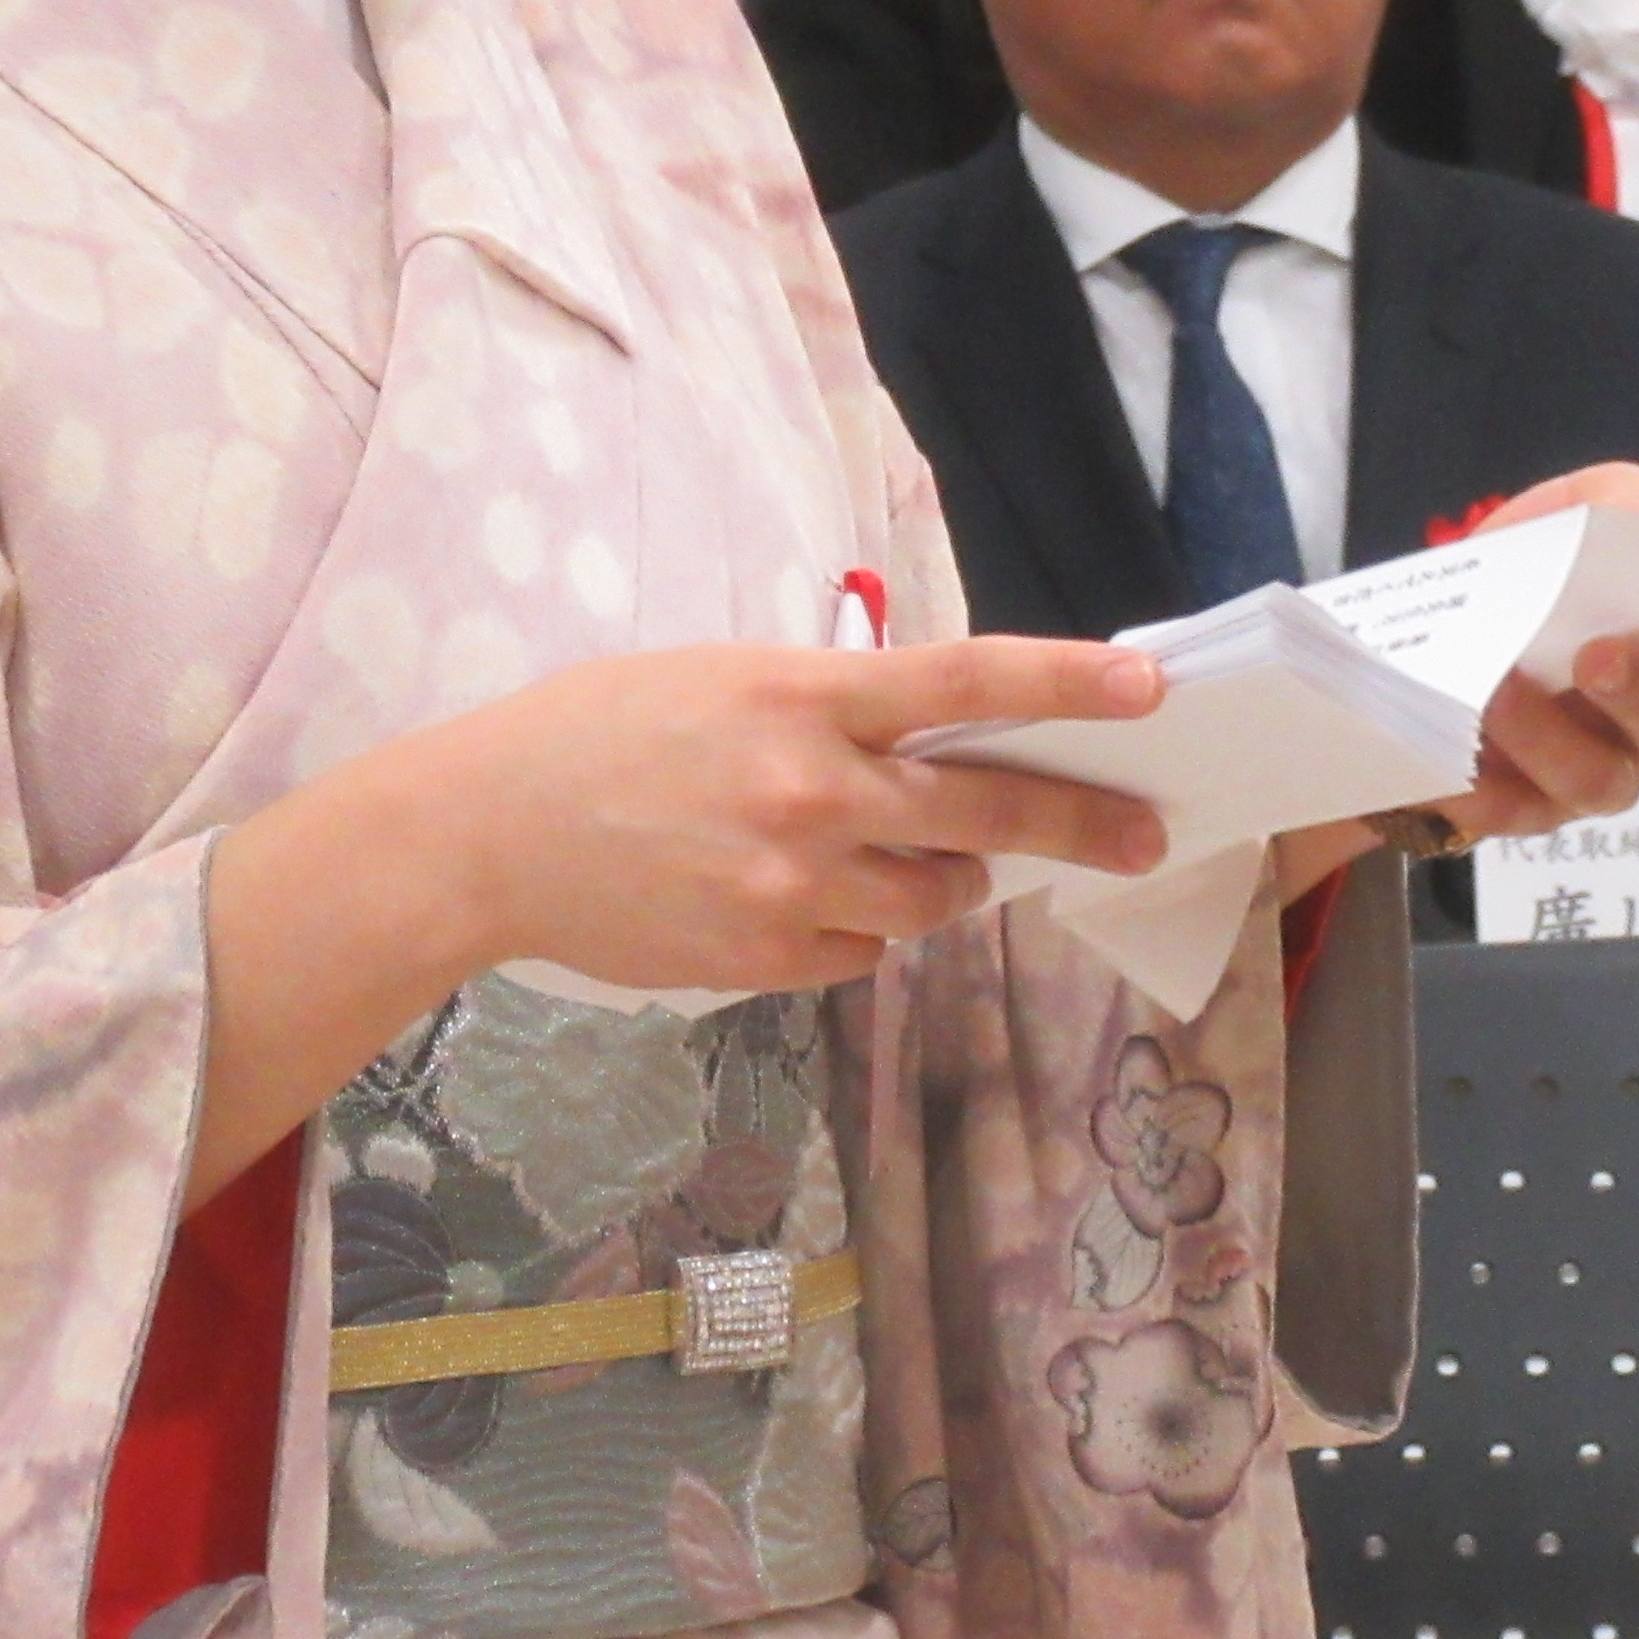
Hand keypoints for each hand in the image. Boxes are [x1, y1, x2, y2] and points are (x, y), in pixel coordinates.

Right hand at [193, 636, 1168, 1196]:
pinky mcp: (769, 959)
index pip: (964, 682)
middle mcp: (813, 794)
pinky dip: (855, 928)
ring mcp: (795, 887)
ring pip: (934, 898)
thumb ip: (826, 705)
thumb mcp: (721, 678)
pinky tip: (790, 896)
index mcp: (801, 699)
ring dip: (941, 876)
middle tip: (1142, 833)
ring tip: (887, 853)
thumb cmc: (599, 732)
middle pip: (985, 810)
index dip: (1067, 683)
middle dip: (1080, 822)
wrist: (489, 835)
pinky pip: (862, 953)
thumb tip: (930, 739)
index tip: (1148, 687)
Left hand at [1265, 463, 1638, 900]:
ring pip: (1598, 779)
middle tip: (1597, 657)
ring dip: (1549, 739)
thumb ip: (1616, 502)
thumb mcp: (1571, 510)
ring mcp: (1602, 766)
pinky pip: (1514, 812)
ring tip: (1498, 694)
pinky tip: (1453, 770)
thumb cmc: (1537, 569)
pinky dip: (1482, 792)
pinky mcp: (1532, 805)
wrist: (1443, 627)